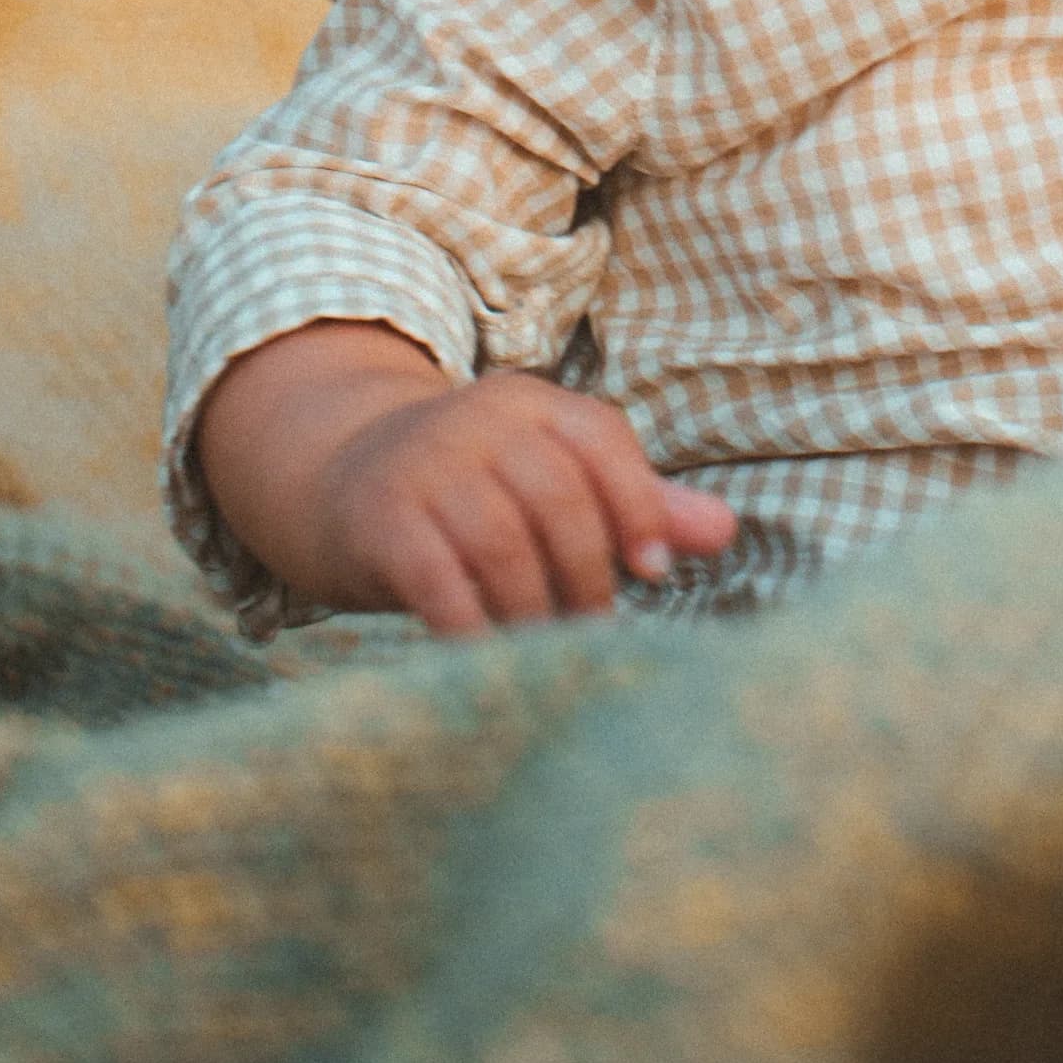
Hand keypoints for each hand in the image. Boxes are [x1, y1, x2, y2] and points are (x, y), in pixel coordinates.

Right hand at [195, 324, 737, 630]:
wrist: (335, 480)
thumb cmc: (471, 490)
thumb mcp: (546, 478)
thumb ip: (633, 502)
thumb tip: (726, 531)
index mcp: (529, 402)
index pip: (600, 438)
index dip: (637, 504)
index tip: (653, 572)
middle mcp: (478, 419)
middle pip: (558, 496)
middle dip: (588, 575)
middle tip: (594, 629)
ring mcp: (425, 467)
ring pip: (504, 545)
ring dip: (536, 610)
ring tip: (546, 648)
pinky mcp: (382, 522)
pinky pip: (439, 582)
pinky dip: (473, 629)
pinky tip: (489, 659)